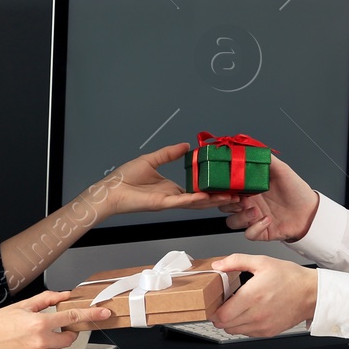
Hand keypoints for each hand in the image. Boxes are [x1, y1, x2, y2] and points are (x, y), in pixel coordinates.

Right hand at [0, 291, 110, 348]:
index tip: (103, 313)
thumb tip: (63, 295)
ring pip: (56, 348)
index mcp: (39, 323)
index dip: (90, 314)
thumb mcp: (22, 306)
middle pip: (68, 338)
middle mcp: (40, 341)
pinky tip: (25, 346)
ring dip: (51, 341)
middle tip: (56, 327)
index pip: (72, 317)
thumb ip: (46, 300)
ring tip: (32, 336)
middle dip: (67, 332)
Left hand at [85, 143, 218, 219]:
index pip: (197, 190)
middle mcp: (173, 197)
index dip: (212, 189)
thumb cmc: (125, 178)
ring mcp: (169, 201)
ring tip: (230, 198)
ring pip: (197, 203)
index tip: (226, 185)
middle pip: (202, 199)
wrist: (111, 190)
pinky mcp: (162, 203)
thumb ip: (170, 153)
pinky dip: (195, 200)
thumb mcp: (152, 160)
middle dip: (220, 198)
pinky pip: (182, 201)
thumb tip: (185, 146)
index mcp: (171, 189)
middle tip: (237, 196)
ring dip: (214, 201)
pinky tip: (206, 197)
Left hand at [209, 254, 318, 336]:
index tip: (215, 302)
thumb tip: (218, 265)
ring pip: (234, 331)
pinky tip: (249, 314)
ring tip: (237, 309)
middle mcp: (256, 314)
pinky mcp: (268, 332)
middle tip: (224, 305)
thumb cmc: (290, 278)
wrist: (311, 293)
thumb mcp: (262, 262)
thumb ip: (236, 261)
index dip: (214, 309)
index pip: (221, 315)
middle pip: (224, 325)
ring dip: (231, 322)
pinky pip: (247, 333)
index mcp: (252, 296)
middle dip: (220, 316)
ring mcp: (262, 325)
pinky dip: (243, 326)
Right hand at [213, 156, 318, 241]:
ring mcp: (253, 218)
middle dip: (228, 204)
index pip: (227, 189)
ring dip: (241, 217)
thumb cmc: (296, 190)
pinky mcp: (261, 231)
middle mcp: (249, 203)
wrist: (310, 210)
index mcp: (249, 188)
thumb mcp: (281, 169)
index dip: (223, 189)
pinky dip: (255, 228)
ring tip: (255, 211)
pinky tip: (267, 220)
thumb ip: (265, 159)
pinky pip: (249, 234)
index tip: (229, 186)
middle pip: (224, 206)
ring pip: (232, 222)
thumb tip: (249, 147)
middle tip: (240, 199)